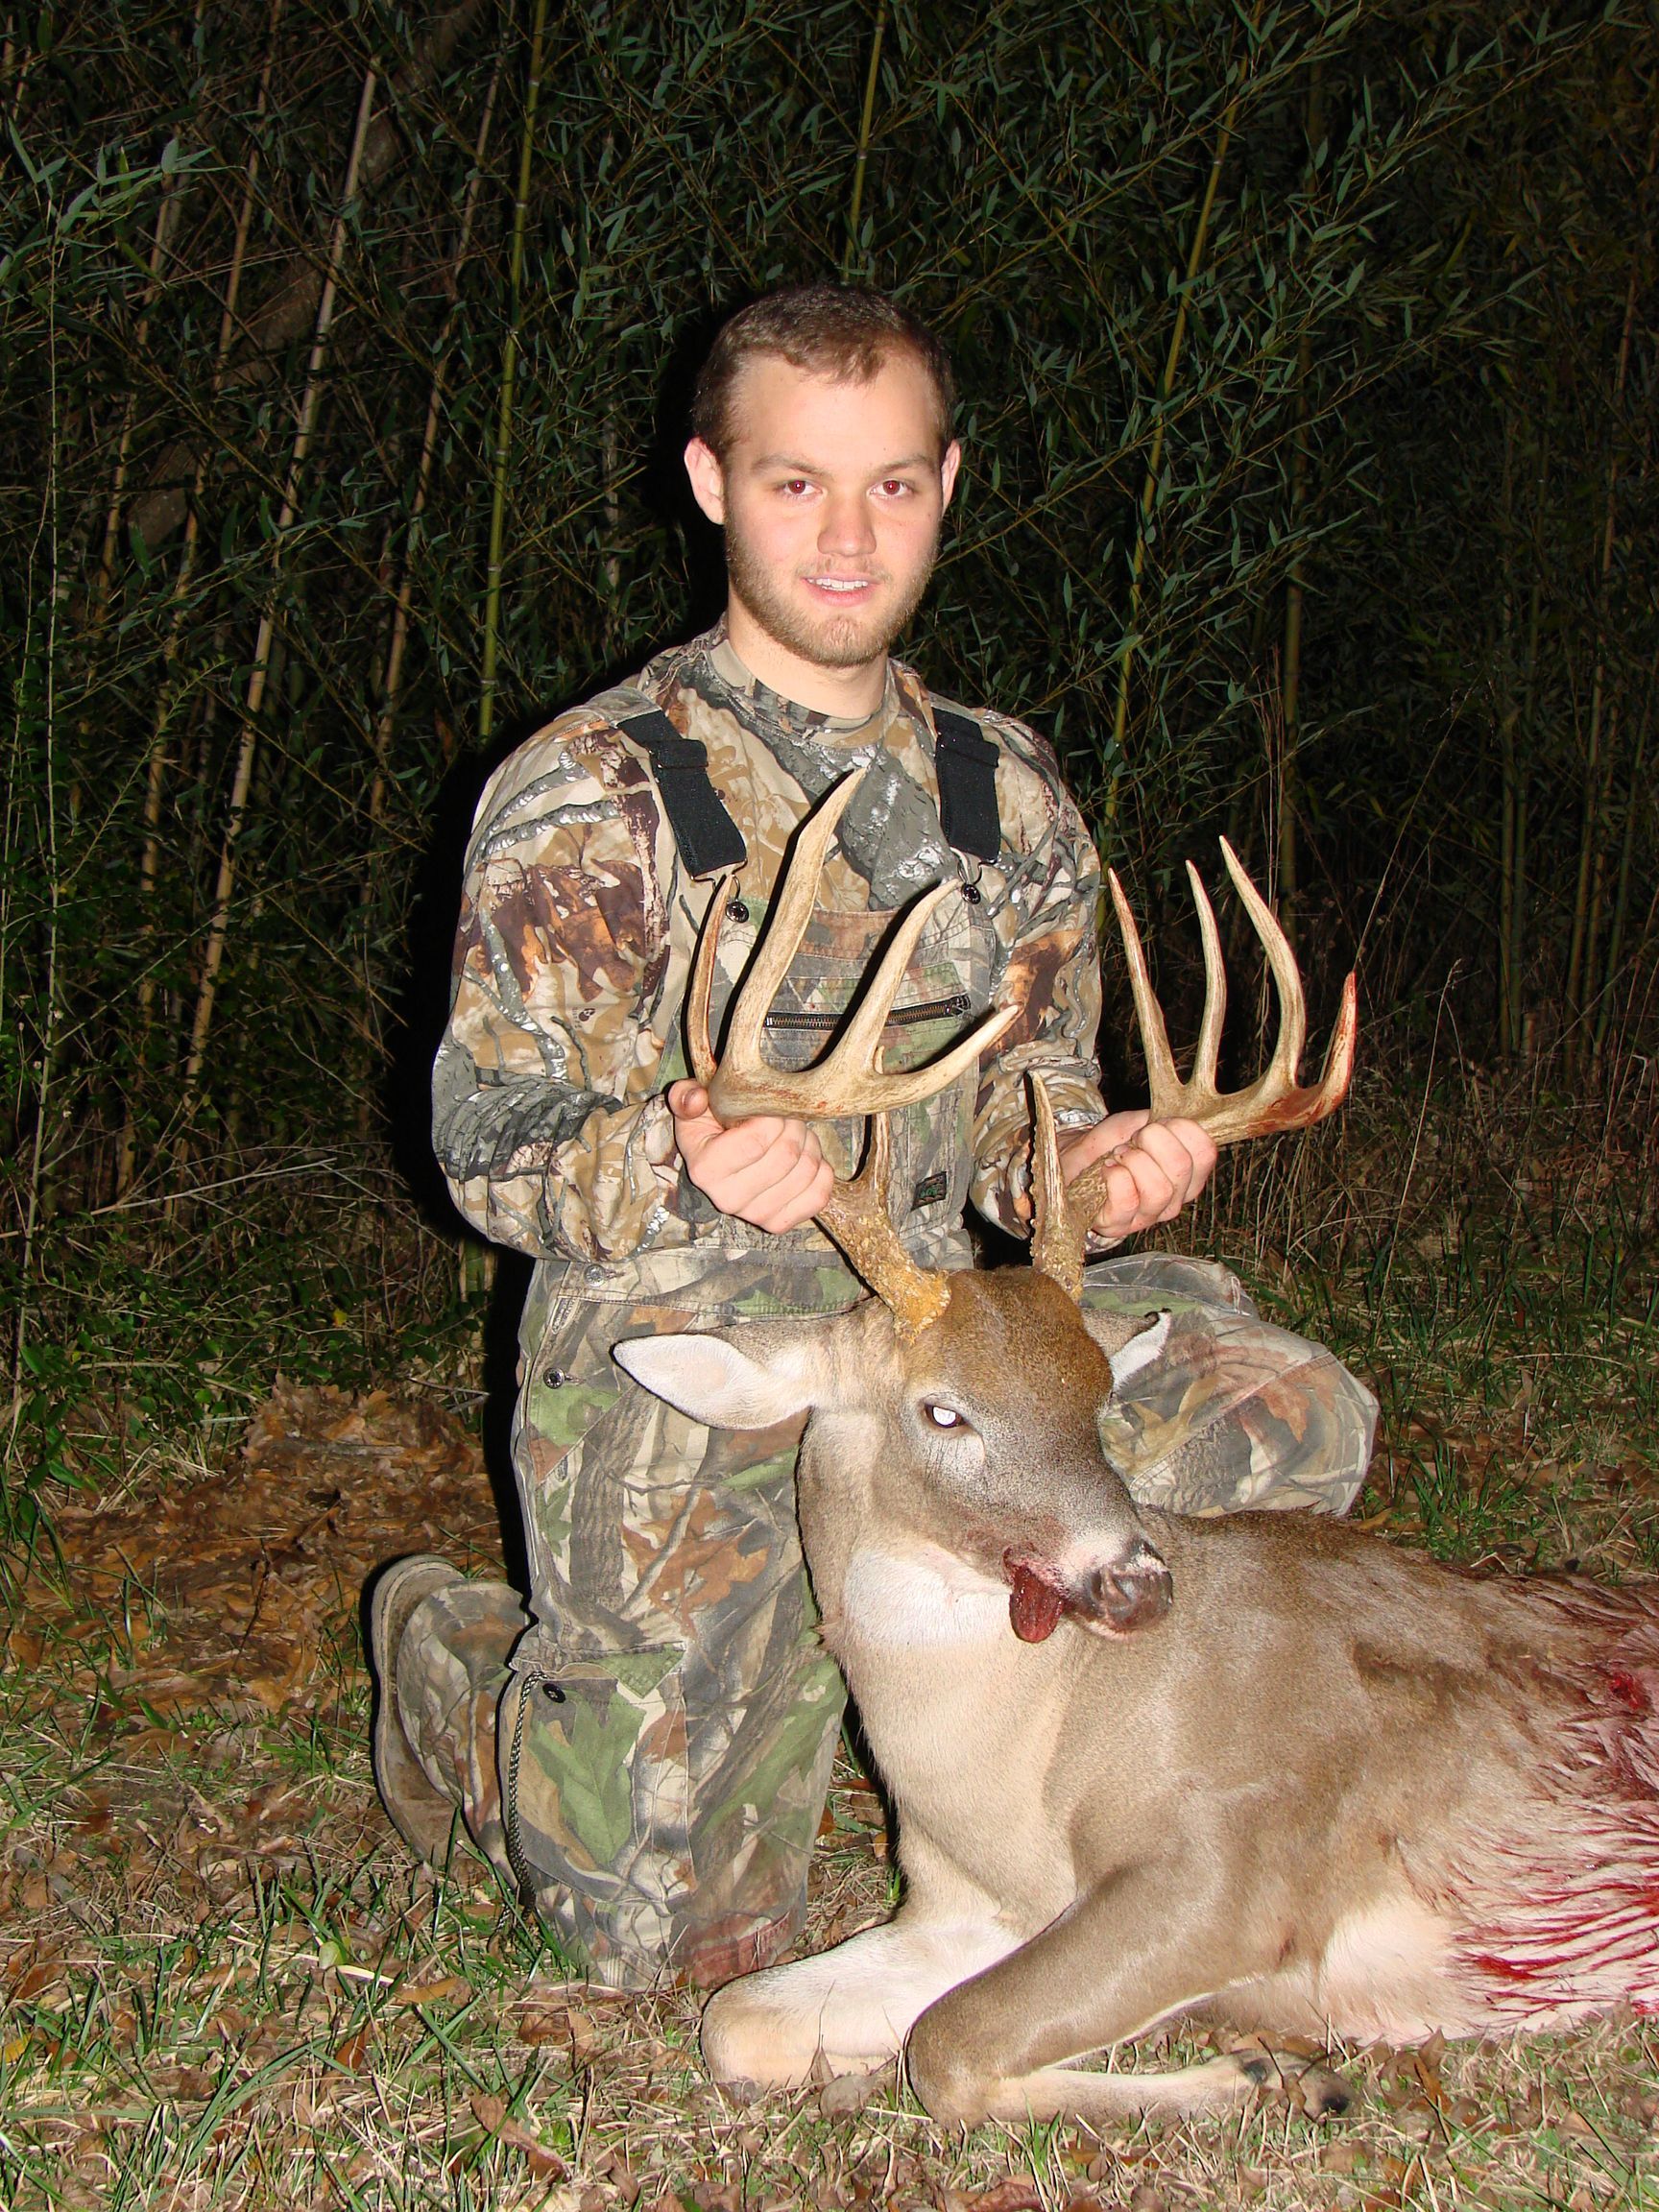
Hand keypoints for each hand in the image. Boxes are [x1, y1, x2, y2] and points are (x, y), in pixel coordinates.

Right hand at [666, 1080, 834, 1233]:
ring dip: (810, 1144)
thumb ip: (686, 1097)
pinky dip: (821, 1171)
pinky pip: (819, 1196)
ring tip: (796, 1135)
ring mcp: (755, 1216)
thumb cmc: (711, 1128)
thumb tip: (696, 1099)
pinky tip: (806, 1159)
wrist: (720, 1163)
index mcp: (706, 1169)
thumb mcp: (693, 1108)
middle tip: (787, 1117)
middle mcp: (728, 1199)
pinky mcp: (779, 1224)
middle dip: (794, 1126)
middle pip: (786, 1154)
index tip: (770, 1107)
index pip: (757, 1141)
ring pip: (807, 1171)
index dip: (773, 1117)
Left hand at [1053, 1110, 1217, 1243]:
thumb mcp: (1140, 1122)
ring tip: (1118, 1157)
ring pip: (1159, 1188)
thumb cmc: (1112, 1143)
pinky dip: (1114, 1176)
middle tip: (1132, 1142)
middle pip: (1182, 1167)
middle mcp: (1176, 1199)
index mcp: (1189, 1174)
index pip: (1205, 1151)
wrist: (1075, 1159)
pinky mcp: (1120, 1225)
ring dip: (1133, 1161)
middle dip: (1151, 1141)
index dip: (1178, 1128)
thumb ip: (1163, 1120)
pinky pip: (1127, 1199)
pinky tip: (1106, 1170)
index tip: (1154, 1126)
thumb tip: (1178, 1119)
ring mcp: (1149, 1216)